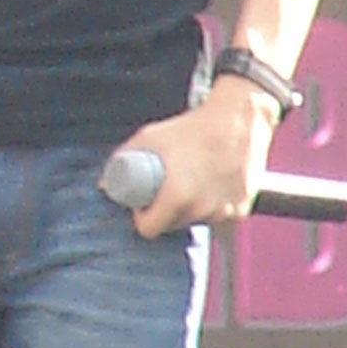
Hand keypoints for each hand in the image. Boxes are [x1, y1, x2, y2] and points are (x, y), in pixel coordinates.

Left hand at [120, 78, 276, 237]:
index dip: (142, 216)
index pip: (148, 229)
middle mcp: (201, 209)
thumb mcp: (150, 138)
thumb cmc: (192, 127)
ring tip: (190, 181)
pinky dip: (213, 204)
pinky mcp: (242, 207)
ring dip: (191, 209)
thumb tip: (104, 183)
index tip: (144, 204)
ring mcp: (224, 211)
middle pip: (173, 224)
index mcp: (176, 197)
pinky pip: (220, 213)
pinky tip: (211, 183)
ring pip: (197, 220)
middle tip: (166, 188)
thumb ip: (124, 159)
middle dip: (166, 211)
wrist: (238, 118)